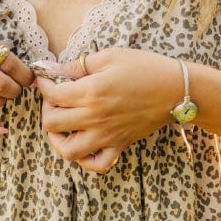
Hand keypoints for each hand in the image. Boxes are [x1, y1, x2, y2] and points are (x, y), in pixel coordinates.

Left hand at [34, 48, 178, 172]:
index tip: (46, 78)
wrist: (177, 90)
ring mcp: (107, 135)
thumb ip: (78, 65)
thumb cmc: (146, 68)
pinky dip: (85, 160)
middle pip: (52, 123)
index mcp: (91, 92)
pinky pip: (96, 164)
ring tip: (63, 125)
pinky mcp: (119, 145)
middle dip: (46, 109)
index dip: (43, 84)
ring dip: (58, 139)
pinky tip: (84, 143)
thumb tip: (52, 69)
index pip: (52, 95)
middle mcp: (95, 117)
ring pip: (67, 150)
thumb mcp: (110, 56)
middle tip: (55, 99)